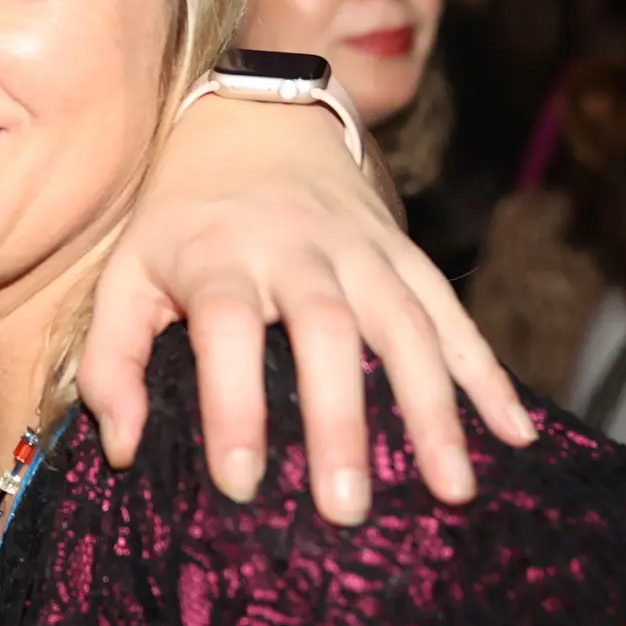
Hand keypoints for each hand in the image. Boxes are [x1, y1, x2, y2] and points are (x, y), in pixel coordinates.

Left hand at [86, 89, 535, 519]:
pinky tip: (514, 433)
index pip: (228, 328)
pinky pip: (453, 314)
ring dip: (434, 408)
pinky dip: (488, 372)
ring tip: (451, 488)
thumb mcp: (124, 274)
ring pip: (406, 326)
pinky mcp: (405, 253)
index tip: (241, 482)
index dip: (233, 403)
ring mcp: (362, 249)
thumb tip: (122, 448)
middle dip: (340, 421)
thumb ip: (111, 361)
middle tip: (346, 508)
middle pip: (327, 332)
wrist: (254, 117)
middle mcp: (298, 250)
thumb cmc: (179, 220)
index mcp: (219, 256)